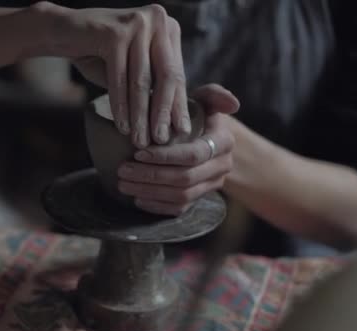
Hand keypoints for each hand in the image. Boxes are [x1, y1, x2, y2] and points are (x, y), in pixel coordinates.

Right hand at [37, 2, 188, 146]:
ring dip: (141, 115)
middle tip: (161, 140)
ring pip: (141, 81)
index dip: (179, 105)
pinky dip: (121, 106)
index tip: (181, 132)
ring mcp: (137, 24)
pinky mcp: (115, 32)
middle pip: (165, 76)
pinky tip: (122, 126)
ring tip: (139, 139)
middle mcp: (158, 20)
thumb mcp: (133, 69)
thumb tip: (174, 124)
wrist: (62, 32)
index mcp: (168, 28)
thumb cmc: (100, 54)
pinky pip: (120, 78)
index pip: (177, 73)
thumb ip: (153, 87)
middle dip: (162, 113)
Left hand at [116, 84, 239, 215]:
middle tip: (123, 170)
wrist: (206, 137)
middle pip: (184, 179)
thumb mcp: (207, 99)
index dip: (165, 157)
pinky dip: (157, 206)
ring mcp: (211, 186)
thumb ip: (215, 95)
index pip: (193, 155)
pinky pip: (179, 209)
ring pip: (181, 196)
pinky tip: (137, 199)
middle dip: (151, 176)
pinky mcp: (200, 199)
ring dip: (149, 192)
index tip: (138, 152)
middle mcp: (221, 168)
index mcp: (223, 143)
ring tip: (123, 184)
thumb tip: (233, 103)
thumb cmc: (199, 114)